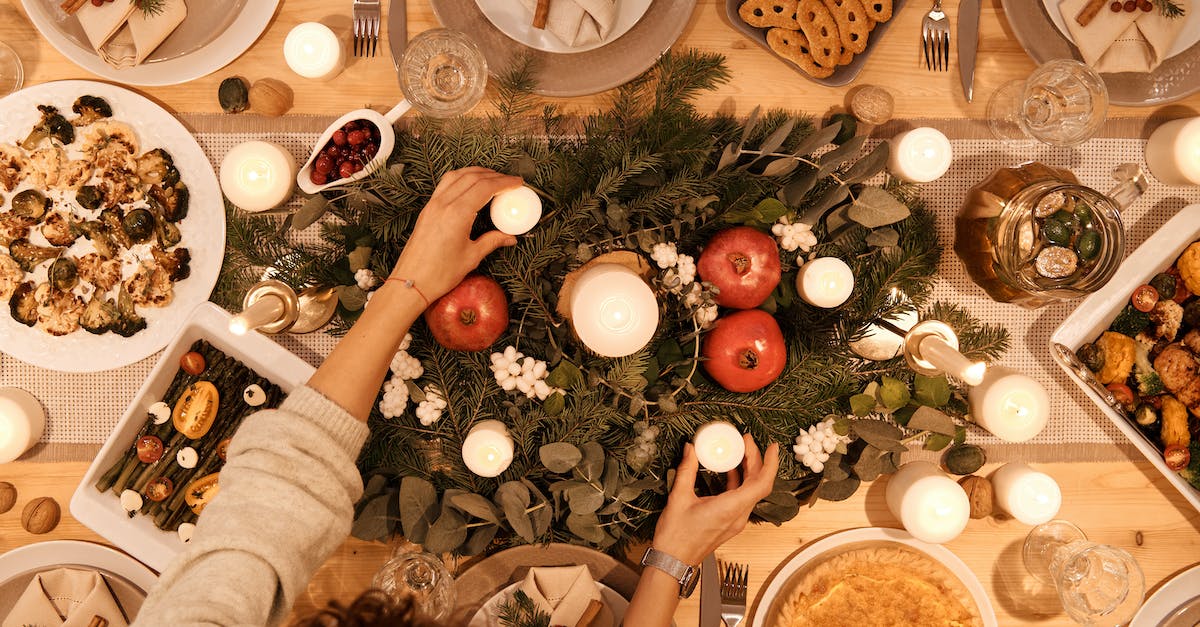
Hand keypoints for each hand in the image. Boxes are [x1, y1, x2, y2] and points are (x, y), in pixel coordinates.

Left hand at [390, 167, 522, 301]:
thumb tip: (510, 237)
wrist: (411, 281)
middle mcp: (443, 204)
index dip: (504, 182)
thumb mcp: (472, 257)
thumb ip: (492, 241)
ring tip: (492, 178)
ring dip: (476, 172)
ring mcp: (433, 204)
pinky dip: (461, 178)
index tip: (518, 182)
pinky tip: (470, 185)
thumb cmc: (440, 273)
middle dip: (494, 175)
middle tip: (509, 181)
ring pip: (457, 175)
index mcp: (457, 214)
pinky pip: (445, 184)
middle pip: (472, 177)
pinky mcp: (427, 209)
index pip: (485, 187)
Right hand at [650, 435, 779, 564]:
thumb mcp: (679, 497)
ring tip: (739, 451)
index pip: (761, 483)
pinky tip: (729, 469)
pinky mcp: (729, 523)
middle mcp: (738, 516)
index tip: (772, 447)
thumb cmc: (676, 536)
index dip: (770, 463)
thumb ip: (687, 469)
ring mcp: (735, 521)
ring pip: (751, 491)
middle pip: (758, 484)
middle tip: (746, 440)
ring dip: (748, 470)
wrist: (673, 561)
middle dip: (755, 459)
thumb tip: (691, 449)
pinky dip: (739, 481)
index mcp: (730, 508)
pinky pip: (742, 498)